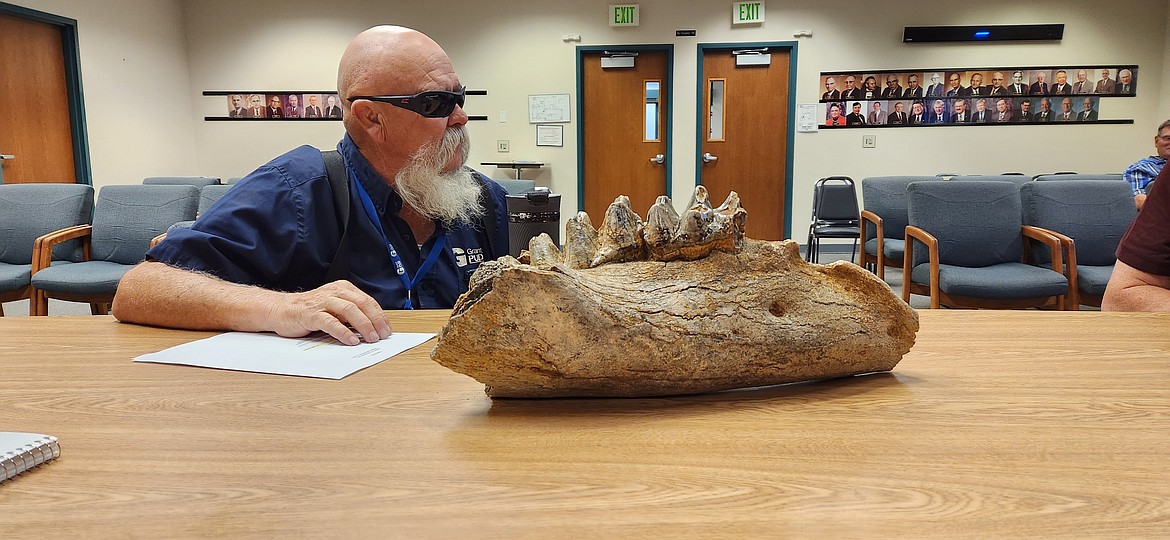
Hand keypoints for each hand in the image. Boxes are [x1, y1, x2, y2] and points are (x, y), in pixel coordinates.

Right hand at [265, 280, 392, 344]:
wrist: (282, 310)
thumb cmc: (310, 311)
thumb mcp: (334, 308)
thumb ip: (351, 315)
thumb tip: (372, 328)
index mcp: (343, 289)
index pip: (368, 301)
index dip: (380, 315)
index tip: (387, 329)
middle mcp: (334, 292)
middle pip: (362, 304)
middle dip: (376, 320)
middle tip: (383, 335)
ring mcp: (323, 302)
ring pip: (349, 310)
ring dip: (363, 325)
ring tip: (371, 338)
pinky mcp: (311, 314)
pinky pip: (331, 322)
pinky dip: (343, 332)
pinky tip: (351, 340)